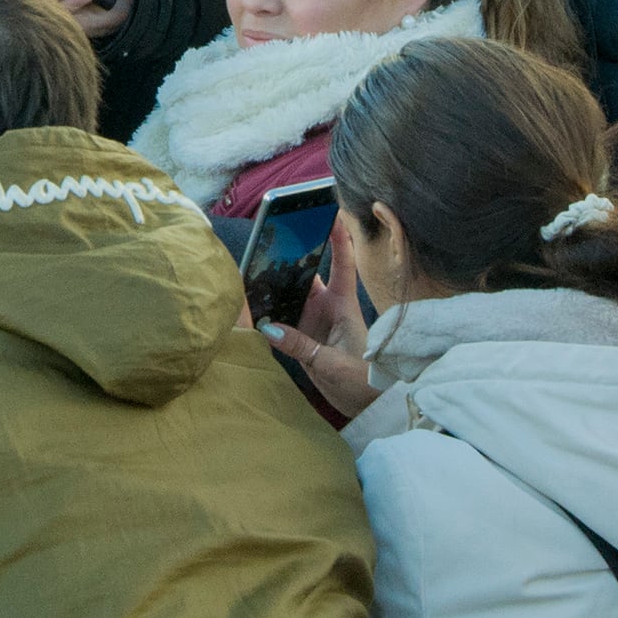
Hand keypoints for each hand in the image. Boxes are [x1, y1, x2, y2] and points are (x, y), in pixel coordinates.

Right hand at [259, 240, 379, 418]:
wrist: (367, 407)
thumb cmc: (364, 380)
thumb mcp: (333, 364)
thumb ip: (301, 346)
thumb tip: (267, 327)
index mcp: (343, 305)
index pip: (343, 263)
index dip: (338, 237)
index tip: (330, 211)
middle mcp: (327, 307)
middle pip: (307, 274)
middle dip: (291, 255)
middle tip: (271, 237)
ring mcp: (314, 322)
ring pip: (291, 294)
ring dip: (275, 284)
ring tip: (251, 268)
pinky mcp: (303, 338)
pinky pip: (282, 320)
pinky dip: (268, 313)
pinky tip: (250, 306)